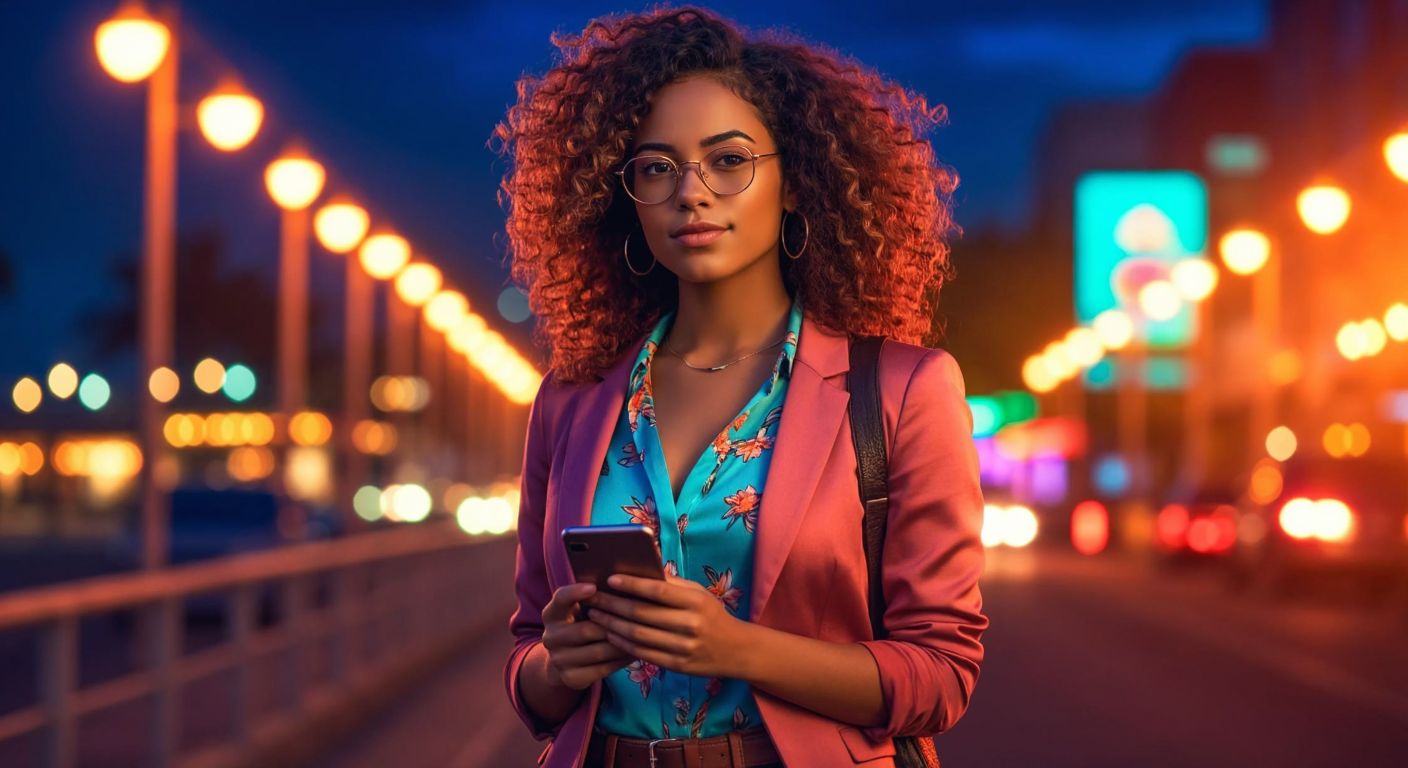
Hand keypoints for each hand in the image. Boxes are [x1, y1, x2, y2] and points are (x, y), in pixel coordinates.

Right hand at [540, 582, 633, 689]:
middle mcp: (551, 637)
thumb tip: (624, 580)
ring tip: (643, 636)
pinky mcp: (571, 678)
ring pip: (598, 651)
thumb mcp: (580, 610)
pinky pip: (603, 669)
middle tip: (639, 619)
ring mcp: (559, 660)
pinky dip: (621, 660)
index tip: (594, 586)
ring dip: (623, 644)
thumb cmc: (581, 624)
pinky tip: (635, 652)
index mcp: (552, 614)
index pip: (560, 599)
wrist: (565, 661)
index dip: (575, 592)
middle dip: (613, 625)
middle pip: (586, 630)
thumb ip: (593, 597)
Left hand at [584, 573, 749, 678]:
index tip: (610, 578)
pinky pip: (643, 654)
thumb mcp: (698, 594)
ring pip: (638, 635)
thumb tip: (640, 568)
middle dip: (613, 605)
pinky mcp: (677, 666)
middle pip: (642, 614)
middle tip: (593, 598)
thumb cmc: (712, 615)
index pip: (657, 590)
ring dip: (612, 625)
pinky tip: (611, 634)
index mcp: (695, 602)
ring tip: (596, 616)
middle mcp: (690, 625)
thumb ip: (672, 584)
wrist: (736, 650)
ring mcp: (683, 648)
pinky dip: (623, 644)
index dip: (631, 584)